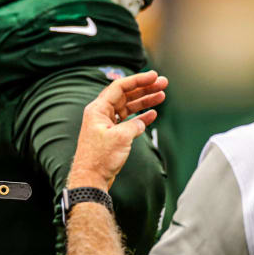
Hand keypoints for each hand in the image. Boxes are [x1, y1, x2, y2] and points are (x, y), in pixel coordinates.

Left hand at [68, 71, 166, 190]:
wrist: (91, 178)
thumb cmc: (99, 159)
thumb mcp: (120, 138)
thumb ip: (133, 125)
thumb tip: (141, 122)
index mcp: (98, 109)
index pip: (120, 87)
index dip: (138, 80)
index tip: (153, 75)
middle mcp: (101, 114)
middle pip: (126, 95)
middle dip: (145, 88)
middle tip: (162, 83)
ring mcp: (107, 124)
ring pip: (129, 107)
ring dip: (145, 101)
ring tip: (161, 96)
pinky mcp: (112, 134)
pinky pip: (129, 120)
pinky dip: (141, 116)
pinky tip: (152, 113)